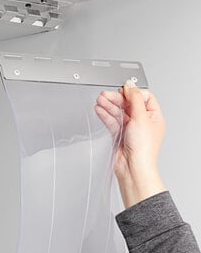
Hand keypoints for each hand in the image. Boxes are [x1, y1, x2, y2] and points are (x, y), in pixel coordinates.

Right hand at [95, 79, 165, 207]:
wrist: (133, 167)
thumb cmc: (143, 149)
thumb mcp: (141, 118)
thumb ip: (135, 99)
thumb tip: (130, 85)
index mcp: (154, 116)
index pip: (143, 97)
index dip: (132, 92)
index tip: (122, 90)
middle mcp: (143, 122)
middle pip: (128, 104)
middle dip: (116, 99)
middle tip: (105, 94)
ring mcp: (131, 128)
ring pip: (118, 112)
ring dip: (108, 105)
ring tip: (99, 100)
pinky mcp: (119, 134)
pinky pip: (112, 121)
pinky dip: (105, 114)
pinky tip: (99, 109)